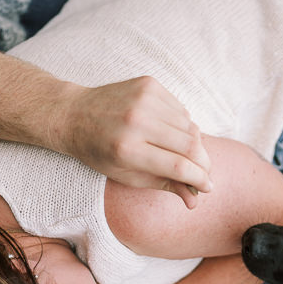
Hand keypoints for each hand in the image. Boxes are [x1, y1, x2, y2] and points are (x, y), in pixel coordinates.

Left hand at [54, 76, 211, 207]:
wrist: (74, 113)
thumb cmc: (99, 151)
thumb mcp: (127, 175)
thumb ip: (163, 184)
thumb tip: (194, 200)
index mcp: (128, 150)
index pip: (178, 166)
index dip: (199, 178)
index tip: (208, 186)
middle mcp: (137, 121)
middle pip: (190, 144)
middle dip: (204, 162)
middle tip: (205, 172)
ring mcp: (144, 98)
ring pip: (190, 125)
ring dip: (194, 144)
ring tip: (186, 155)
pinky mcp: (149, 84)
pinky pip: (180, 108)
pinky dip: (182, 124)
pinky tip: (170, 132)